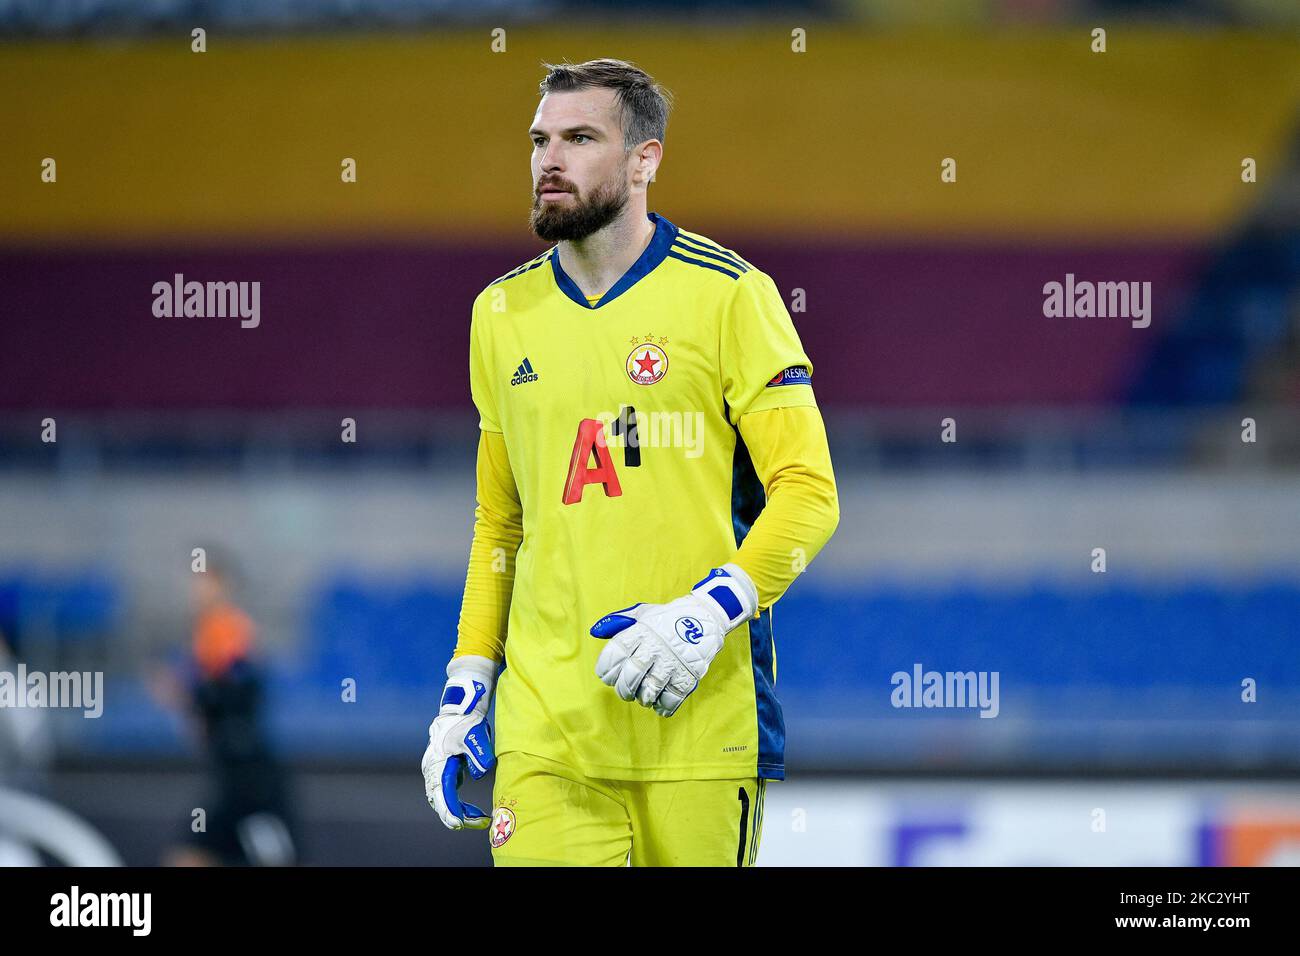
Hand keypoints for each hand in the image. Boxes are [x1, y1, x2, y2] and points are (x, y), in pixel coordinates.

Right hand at [422, 655, 496, 829]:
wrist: (460, 709)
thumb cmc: (467, 722)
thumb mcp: (475, 736)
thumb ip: (478, 755)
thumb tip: (480, 773)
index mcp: (438, 763)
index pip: (442, 793)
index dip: (451, 810)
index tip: (461, 823)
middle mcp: (432, 770)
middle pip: (439, 801)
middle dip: (457, 816)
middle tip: (479, 823)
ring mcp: (436, 770)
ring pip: (442, 799)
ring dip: (458, 811)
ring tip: (479, 819)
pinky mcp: (443, 770)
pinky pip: (447, 792)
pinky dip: (457, 803)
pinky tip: (472, 810)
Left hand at [589, 564, 757, 716]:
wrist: (706, 618)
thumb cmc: (668, 619)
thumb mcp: (643, 613)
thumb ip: (618, 621)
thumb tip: (595, 632)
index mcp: (642, 631)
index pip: (616, 652)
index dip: (606, 669)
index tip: (606, 676)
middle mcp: (656, 647)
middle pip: (631, 675)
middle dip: (623, 689)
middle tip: (625, 690)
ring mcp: (674, 662)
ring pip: (649, 691)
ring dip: (642, 698)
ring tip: (643, 695)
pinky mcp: (689, 676)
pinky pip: (671, 699)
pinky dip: (662, 706)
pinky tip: (659, 703)